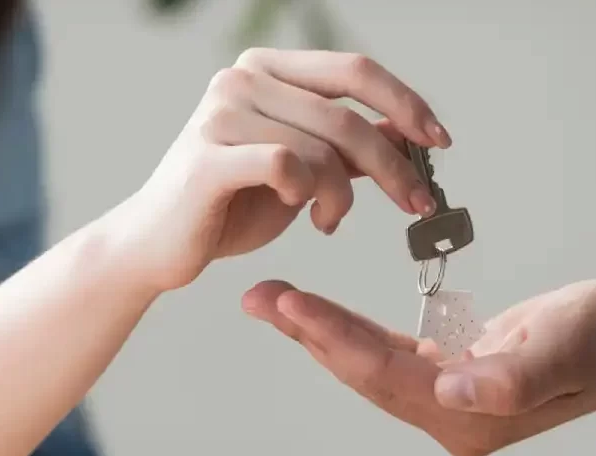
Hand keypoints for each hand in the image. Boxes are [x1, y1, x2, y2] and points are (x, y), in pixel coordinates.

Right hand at [98, 48, 451, 293]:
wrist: (157, 246)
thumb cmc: (227, 206)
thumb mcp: (301, 170)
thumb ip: (345, 148)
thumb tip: (407, 133)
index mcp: (265, 69)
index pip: (353, 71)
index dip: (405, 103)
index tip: (439, 141)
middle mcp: (240, 80)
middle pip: (347, 115)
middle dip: (394, 166)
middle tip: (417, 203)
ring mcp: (220, 115)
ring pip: (322, 149)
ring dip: (344, 196)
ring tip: (330, 220)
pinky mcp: (208, 159)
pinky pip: (288, 167)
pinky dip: (310, 195)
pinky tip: (304, 214)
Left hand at [242, 279, 595, 455]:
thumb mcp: (572, 342)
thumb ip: (518, 373)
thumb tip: (456, 391)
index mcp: (471, 415)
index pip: (385, 374)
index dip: (333, 338)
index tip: (287, 303)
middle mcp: (452, 417)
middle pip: (364, 374)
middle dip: (308, 334)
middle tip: (256, 296)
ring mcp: (451, 403)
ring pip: (369, 365)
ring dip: (320, 333)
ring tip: (273, 299)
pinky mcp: (454, 379)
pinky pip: (389, 356)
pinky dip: (352, 332)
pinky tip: (319, 314)